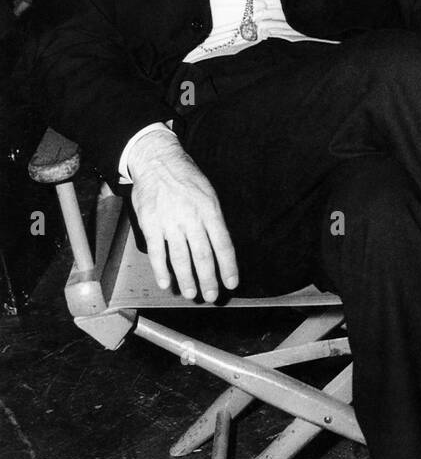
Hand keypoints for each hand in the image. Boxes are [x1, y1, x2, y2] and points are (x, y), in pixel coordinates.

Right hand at [127, 129, 237, 302]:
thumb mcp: (209, 193)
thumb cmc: (186, 178)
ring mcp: (170, 222)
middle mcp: (192, 218)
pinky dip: (161, 270)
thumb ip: (213, 220)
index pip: (223, 244)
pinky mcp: (150, 224)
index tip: (231, 283)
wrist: (157, 161)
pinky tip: (166, 283)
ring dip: (186, 279)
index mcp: (210, 210)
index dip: (228, 267)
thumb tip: (220, 246)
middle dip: (208, 279)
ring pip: (180, 258)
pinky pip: (156, 252)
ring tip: (190, 293)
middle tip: (211, 297)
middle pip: (202, 256)